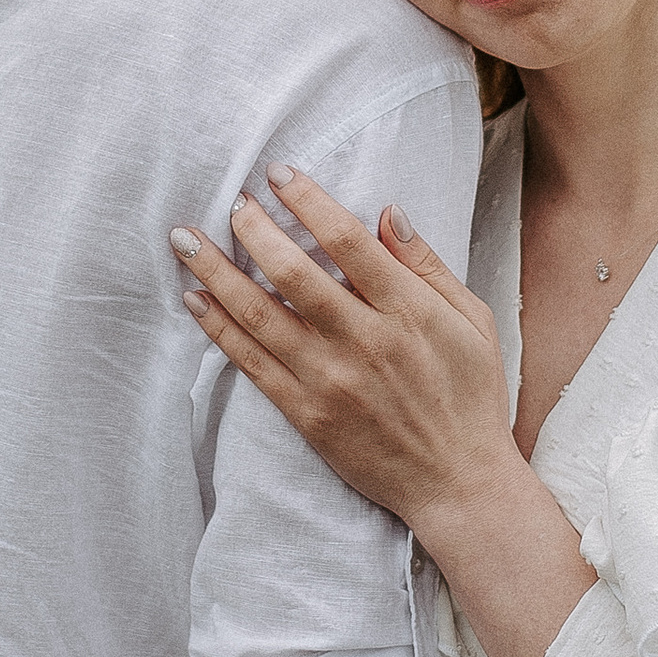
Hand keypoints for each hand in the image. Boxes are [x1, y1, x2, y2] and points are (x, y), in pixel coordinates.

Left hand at [172, 168, 511, 541]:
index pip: (347, 241)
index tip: (278, 174)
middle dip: (253, 230)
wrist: (458, 482)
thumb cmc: (470, 396)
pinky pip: (253, 365)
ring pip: (261, 316)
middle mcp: (364, 342)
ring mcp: (331, 380)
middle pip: (293, 274)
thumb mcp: (472, 320)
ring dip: (217, 274)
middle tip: (231, 201)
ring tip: (185, 241)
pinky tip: (196, 300)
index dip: (307, 202)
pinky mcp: (308, 415)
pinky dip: (220, 330)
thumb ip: (427, 265)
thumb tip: (389, 212)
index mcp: (407, 311)